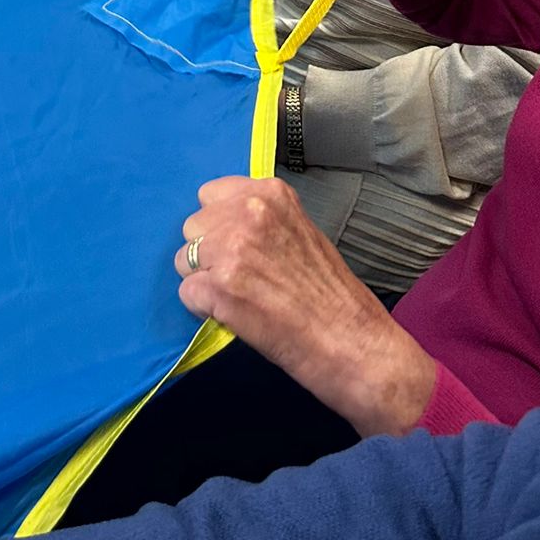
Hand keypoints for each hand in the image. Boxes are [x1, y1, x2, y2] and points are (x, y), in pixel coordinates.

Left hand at [176, 176, 434, 436]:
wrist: (355, 345)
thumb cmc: (334, 296)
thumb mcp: (301, 233)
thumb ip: (263, 221)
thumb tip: (223, 224)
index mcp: (270, 194)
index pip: (210, 195)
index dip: (220, 225)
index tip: (239, 247)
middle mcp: (247, 213)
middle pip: (193, 227)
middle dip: (209, 253)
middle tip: (242, 279)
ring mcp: (231, 249)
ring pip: (184, 259)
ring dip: (204, 280)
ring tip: (241, 299)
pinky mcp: (218, 289)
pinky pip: (187, 294)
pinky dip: (204, 310)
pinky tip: (237, 317)